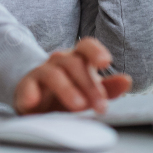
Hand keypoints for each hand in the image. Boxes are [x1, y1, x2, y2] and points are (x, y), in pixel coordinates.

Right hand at [13, 37, 131, 114]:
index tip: (105, 62)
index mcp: (77, 59)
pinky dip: (29, 94)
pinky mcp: (26, 88)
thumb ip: (108, 88)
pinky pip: (27, 87)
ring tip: (79, 106)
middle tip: (101, 106)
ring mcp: (41, 73)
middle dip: (90, 85)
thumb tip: (127, 80)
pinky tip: (33, 102)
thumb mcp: (88, 91)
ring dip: (67, 89)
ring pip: (54, 74)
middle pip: (74, 63)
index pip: (86, 46)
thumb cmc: (68, 92)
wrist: (36, 99)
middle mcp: (59, 61)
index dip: (95, 51)